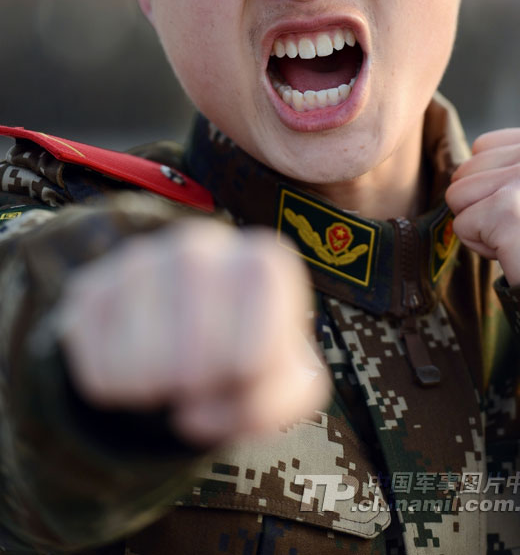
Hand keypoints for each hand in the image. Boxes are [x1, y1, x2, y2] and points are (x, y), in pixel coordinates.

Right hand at [56, 219, 328, 444]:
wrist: (191, 326)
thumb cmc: (251, 352)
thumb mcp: (286, 384)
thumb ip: (269, 405)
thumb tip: (193, 413)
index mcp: (265, 263)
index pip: (256, 355)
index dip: (246, 385)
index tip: (245, 372)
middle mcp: (203, 246)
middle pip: (194, 362)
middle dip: (199, 389)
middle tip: (203, 377)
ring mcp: (142, 259)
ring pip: (139, 366)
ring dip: (153, 391)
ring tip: (169, 373)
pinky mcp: (92, 285)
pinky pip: (95, 366)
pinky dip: (113, 388)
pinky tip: (133, 367)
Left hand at [445, 125, 519, 285]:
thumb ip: (512, 161)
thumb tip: (459, 167)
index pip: (483, 146)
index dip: (494, 181)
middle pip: (466, 168)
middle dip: (483, 203)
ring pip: (457, 194)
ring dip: (478, 223)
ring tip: (516, 234)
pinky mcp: (509, 208)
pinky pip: (460, 224)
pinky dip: (479, 245)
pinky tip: (512, 249)